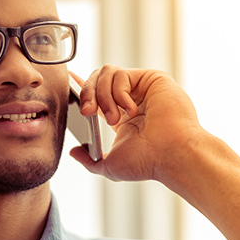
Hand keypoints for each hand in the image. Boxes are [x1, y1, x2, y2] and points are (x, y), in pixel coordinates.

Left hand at [69, 66, 202, 182]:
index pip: (95, 94)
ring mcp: (140, 88)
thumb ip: (90, 160)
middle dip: (86, 94)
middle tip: (88, 113)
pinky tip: (130, 110)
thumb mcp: (110, 165)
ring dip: (103, 97)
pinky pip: (120, 75)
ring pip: (105, 73)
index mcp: (120, 115)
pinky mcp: (151, 78)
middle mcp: (129, 99)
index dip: (80, 87)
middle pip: (96, 79)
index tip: (68, 84)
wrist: (171, 155)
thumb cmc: (147, 162)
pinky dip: (119, 93)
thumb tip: (74, 152)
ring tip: (114, 118)